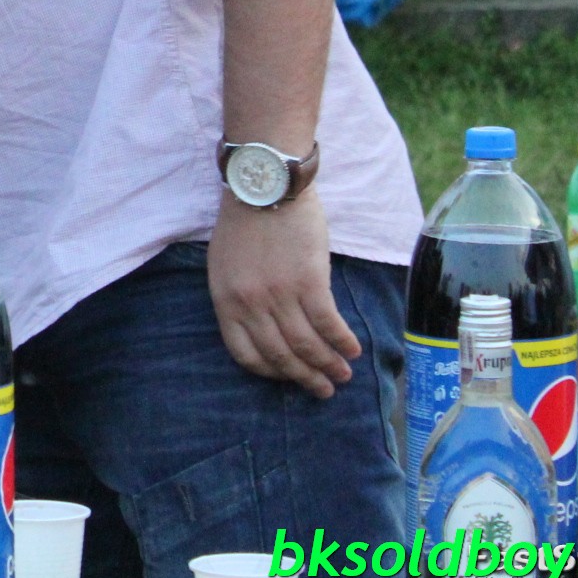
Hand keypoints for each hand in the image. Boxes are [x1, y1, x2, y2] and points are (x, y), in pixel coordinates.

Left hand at [207, 189, 357, 397]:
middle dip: (304, 378)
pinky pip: (328, 324)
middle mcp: (250, 303)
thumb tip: (262, 329)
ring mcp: (279, 295)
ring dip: (328, 365)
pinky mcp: (309, 283)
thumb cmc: (244, 224)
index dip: (270, 371)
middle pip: (280, 355)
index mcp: (224, 300)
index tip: (288, 376)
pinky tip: (353, 349)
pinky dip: (342, 341)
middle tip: (324, 390)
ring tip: (343, 374)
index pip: (245, 354)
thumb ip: (239, 298)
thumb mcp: (224, 265)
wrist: (265, 187)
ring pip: (306, 345)